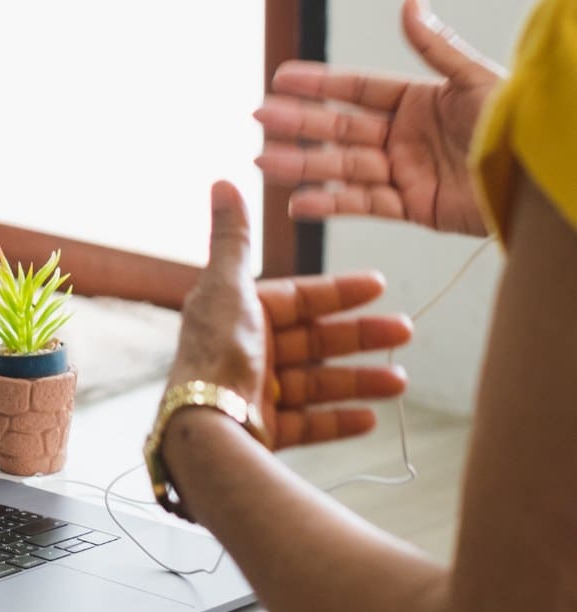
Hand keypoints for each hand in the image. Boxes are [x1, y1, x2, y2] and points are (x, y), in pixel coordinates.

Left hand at [164, 181, 412, 448]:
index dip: (338, 291)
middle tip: (406, 331)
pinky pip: (309, 423)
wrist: (204, 423)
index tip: (380, 285)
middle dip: (360, 336)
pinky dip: (338, 420)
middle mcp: (246, 351)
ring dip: (359, 380)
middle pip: (313, 341)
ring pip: (317, 383)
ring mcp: (255, 393)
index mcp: (237, 313)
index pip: (298, 298)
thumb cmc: (216, 350)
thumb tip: (223, 181)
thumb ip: (232, 237)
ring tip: (401, 382)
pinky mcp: (263, 430)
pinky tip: (372, 417)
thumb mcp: (227, 284)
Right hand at [255, 0, 503, 235]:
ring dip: (302, 165)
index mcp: (418, 101)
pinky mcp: (414, 207)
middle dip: (298, 124)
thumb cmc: (516, 123)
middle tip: (258, 119)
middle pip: (340, 128)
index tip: (280, 79)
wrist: (538, 176)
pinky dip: (331, 204)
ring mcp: (406, 172)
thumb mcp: (472, 78)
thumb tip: (410, 0)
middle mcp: (406, 136)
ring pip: (343, 167)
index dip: (318, 84)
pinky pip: (364, 204)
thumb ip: (433, 45)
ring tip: (263, 162)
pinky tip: (298, 202)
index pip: (356, 90)